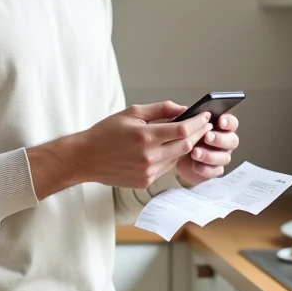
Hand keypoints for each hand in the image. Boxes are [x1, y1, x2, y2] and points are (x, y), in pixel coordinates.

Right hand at [74, 101, 212, 190]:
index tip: (206, 116)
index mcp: (145, 136)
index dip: (198, 122)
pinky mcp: (145, 181)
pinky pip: (166, 167)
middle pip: (186, 145)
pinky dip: (171, 156)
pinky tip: (169, 148)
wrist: (85, 158)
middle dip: (198, 133)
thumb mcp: (131, 113)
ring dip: (186, 146)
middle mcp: (149, 156)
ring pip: (178, 157)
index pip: (182, 129)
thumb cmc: (106, 133)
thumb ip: (159, 109)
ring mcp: (148, 172)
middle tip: (205, 125)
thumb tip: (182, 108)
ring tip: (189, 135)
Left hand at [175, 112, 240, 186]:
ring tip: (195, 153)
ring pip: (224, 157)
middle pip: (232, 140)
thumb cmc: (184, 136)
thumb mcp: (182, 124)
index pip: (232, 122)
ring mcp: (221, 156)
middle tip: (207, 137)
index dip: (228, 122)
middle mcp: (225, 141)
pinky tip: (195, 165)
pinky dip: (205, 168)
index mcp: (220, 127)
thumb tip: (184, 110)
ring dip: (210, 155)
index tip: (220, 121)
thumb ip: (185, 116)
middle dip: (220, 139)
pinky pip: (215, 171)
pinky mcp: (214, 170)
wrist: (176, 158)